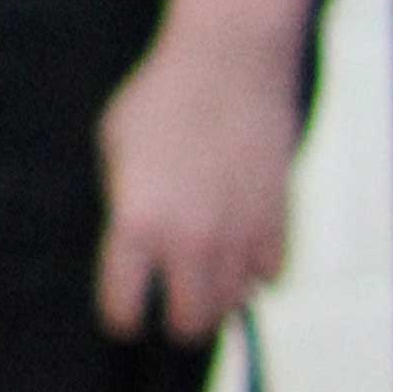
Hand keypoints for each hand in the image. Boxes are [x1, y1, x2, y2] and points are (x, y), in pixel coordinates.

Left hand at [95, 20, 303, 342]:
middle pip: (189, 324)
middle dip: (180, 321)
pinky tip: (243, 246)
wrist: (230, 67)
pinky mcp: (277, 227)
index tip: (127, 317)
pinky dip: (256, 270)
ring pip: (232, 305)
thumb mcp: (116, 147)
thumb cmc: (163, 99)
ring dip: (219, 296)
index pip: (124, 306)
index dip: (122, 317)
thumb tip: (140, 249)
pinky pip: (269, 277)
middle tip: (177, 307)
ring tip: (211, 272)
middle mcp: (189, 242)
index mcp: (137, 222)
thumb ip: (124, 205)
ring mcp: (238, 238)